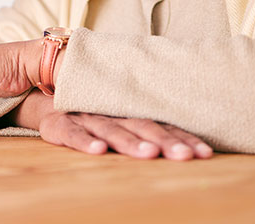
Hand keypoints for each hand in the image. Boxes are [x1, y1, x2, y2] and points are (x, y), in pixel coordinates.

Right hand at [40, 110, 212, 159]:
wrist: (49, 97)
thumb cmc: (94, 112)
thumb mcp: (121, 114)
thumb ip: (149, 126)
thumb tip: (192, 145)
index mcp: (130, 111)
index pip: (162, 124)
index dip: (183, 137)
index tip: (204, 153)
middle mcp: (112, 112)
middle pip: (141, 126)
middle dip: (165, 141)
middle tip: (184, 155)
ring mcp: (86, 118)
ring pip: (111, 130)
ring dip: (130, 142)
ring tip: (149, 154)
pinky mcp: (60, 125)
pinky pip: (73, 133)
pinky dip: (85, 142)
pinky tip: (99, 151)